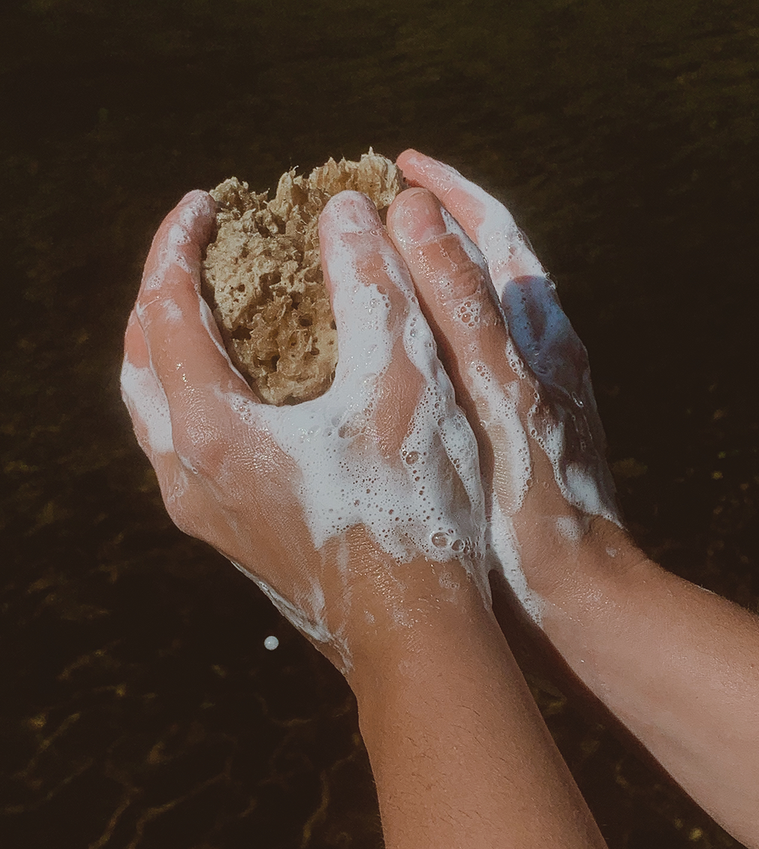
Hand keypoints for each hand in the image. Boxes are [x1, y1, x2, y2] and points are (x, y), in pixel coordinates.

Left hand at [121, 187, 490, 678]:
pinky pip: (182, 446)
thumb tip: (345, 214)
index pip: (167, 311)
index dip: (179, 245)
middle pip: (139, 361)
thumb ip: (373, 286)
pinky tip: (243, 385)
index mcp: (214, 432)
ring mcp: (203, 512)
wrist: (415, 634)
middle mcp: (189, 475)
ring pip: (153, 410)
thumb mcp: (404, 382)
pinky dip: (194, 394)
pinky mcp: (228, 534)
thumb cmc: (415, 512)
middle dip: (162, 292)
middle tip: (200, 250)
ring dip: (170, 346)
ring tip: (211, 306)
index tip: (207, 201)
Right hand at [387, 150, 640, 622]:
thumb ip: (460, 307)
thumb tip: (412, 212)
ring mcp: (524, 394)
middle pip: (482, 266)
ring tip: (363, 279)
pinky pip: (456, 369)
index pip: (496, 230)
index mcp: (539, 333)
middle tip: (367, 216)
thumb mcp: (498, 395)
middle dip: (430, 230)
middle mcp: (538, 354)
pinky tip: (378, 367)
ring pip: (468, 319)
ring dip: (421, 287)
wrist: (576, 592)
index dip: (449, 190)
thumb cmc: (538, 503)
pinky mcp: (506, 435)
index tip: (396, 165)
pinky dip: (418, 347)